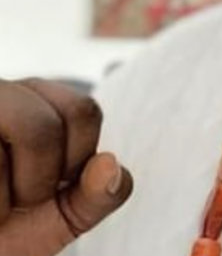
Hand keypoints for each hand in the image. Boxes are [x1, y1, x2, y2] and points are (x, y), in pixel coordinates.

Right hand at [0, 78, 132, 255]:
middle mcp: (2, 93)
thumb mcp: (64, 216)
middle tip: (16, 201)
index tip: (52, 185)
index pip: (84, 111)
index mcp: (39, 99)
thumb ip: (99, 194)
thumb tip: (110, 166)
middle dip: (38, 182)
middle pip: (43, 128)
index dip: (77, 161)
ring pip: (11, 143)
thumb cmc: (9, 229)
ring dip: (3, 198)